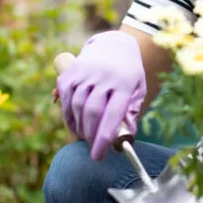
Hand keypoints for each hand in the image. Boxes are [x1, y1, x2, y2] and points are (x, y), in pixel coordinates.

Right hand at [56, 31, 146, 160]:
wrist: (115, 46)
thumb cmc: (129, 76)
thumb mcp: (138, 91)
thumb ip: (131, 113)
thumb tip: (126, 137)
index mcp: (124, 83)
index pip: (113, 114)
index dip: (104, 138)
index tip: (98, 156)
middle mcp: (104, 76)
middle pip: (92, 111)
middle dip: (90, 136)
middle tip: (93, 150)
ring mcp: (86, 72)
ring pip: (77, 105)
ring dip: (78, 127)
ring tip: (85, 137)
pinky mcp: (71, 71)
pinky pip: (65, 97)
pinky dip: (67, 115)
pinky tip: (74, 125)